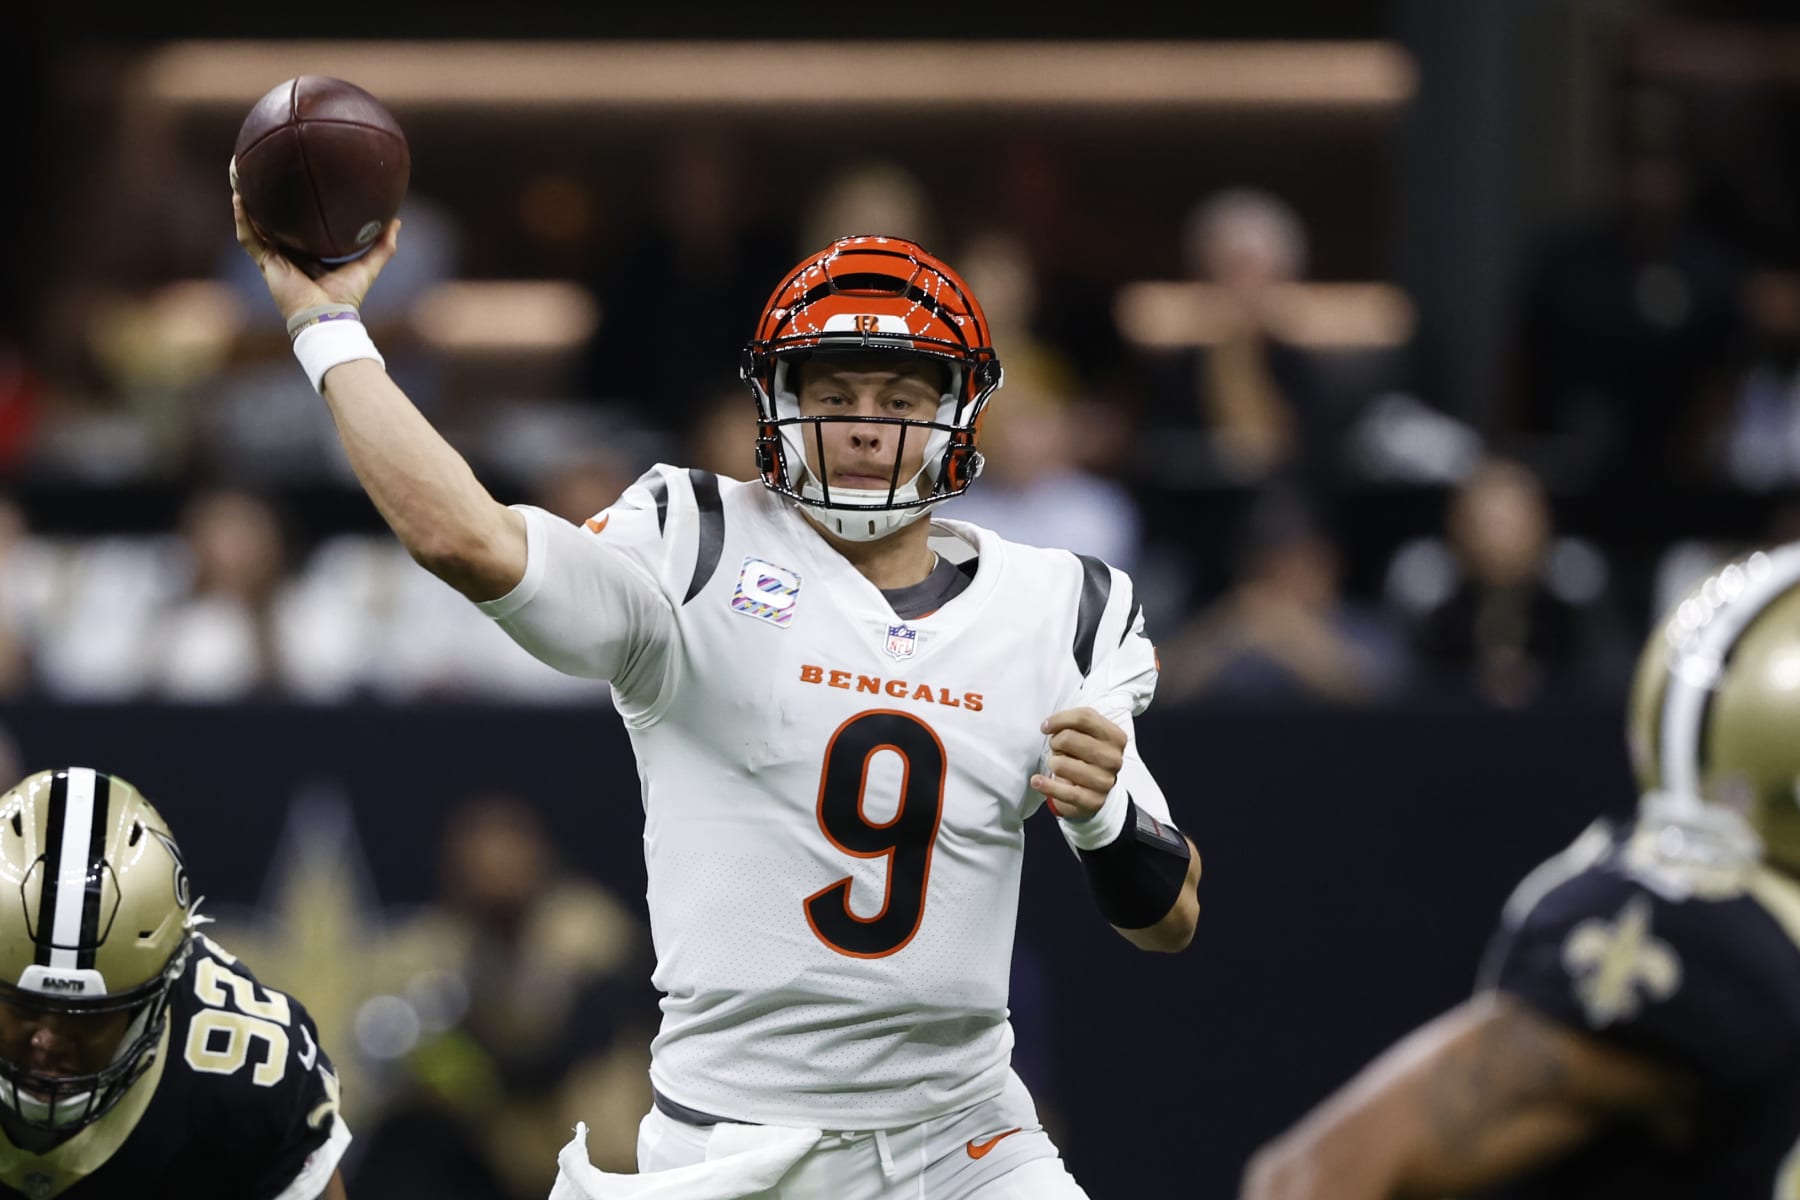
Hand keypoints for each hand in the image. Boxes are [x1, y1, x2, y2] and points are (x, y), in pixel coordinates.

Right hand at [231, 186, 400, 323]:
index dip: (298, 211)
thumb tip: (397, 222)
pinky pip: (248, 238)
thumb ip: (383, 246)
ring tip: (241, 179)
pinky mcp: (266, 263)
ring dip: (247, 206)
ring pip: (255, 227)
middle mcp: (289, 255)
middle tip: (263, 176)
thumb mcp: (368, 265)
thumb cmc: (346, 297)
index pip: (300, 229)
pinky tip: (239, 198)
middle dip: (267, 203)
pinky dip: (243, 219)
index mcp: (309, 255)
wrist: (327, 315)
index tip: (299, 187)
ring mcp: (275, 259)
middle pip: (274, 224)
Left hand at [1031, 707, 1125, 819]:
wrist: (1094, 789)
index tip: (1045, 727)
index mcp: (1116, 737)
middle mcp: (1114, 759)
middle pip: (1068, 738)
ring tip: (1060, 766)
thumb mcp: (1085, 732)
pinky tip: (1036, 781)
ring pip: (1061, 764)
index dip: (1059, 719)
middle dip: (1055, 742)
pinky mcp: (1093, 801)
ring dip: (1053, 763)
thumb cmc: (1085, 754)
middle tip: (1058, 749)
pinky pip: (1063, 791)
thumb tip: (1048, 726)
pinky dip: (1046, 786)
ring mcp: (1105, 782)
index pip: (1084, 717)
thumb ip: (1072, 722)